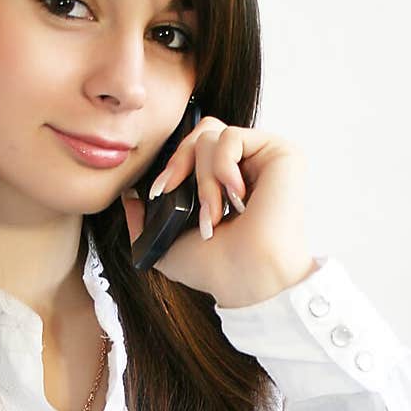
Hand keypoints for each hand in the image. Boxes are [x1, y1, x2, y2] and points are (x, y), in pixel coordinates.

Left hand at [119, 115, 316, 306]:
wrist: (245, 278)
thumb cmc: (215, 270)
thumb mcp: (166, 247)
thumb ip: (142, 222)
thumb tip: (129, 195)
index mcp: (226, 182)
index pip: (195, 147)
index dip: (173, 163)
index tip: (159, 192)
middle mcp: (247, 167)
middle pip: (201, 132)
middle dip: (179, 163)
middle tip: (173, 192)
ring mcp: (264, 159)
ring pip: (212, 136)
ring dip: (204, 179)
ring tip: (213, 215)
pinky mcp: (281, 153)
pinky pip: (232, 137)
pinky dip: (222, 167)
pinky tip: (235, 198)